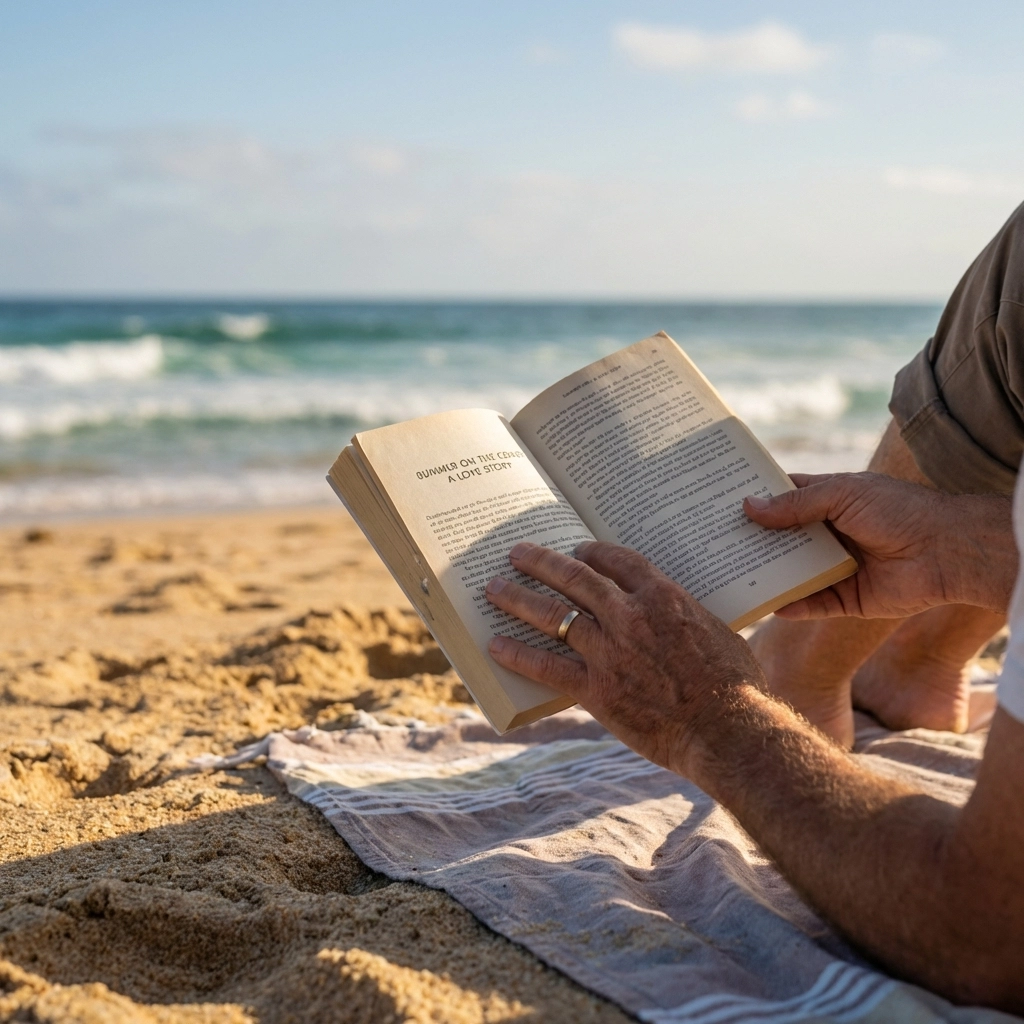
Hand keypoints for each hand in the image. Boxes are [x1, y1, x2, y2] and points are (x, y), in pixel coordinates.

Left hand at [485, 541, 764, 777]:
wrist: (730, 732)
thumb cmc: (736, 686)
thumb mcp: (718, 632)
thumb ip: (687, 618)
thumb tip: (677, 615)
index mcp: (663, 596)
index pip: (618, 560)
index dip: (592, 552)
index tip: (577, 550)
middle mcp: (630, 615)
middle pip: (575, 578)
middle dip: (542, 562)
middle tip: (517, 553)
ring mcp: (610, 651)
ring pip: (553, 615)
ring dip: (518, 599)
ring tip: (494, 588)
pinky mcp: (597, 689)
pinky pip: (547, 667)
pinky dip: (518, 655)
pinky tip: (496, 646)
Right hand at [743, 472, 1014, 618]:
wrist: (947, 552)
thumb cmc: (899, 511)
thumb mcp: (842, 496)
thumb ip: (796, 504)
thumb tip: (748, 507)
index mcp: (829, 501)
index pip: (784, 498)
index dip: (755, 499)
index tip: (719, 502)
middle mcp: (829, 534)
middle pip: (782, 539)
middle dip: (753, 541)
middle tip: (713, 541)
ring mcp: (836, 567)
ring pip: (793, 573)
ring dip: (766, 574)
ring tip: (728, 574)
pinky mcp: (846, 599)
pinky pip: (812, 605)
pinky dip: (792, 606)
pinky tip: (768, 606)